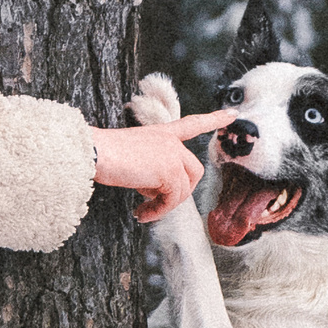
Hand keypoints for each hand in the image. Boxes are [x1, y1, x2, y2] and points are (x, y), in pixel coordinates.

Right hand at [90, 110, 234, 222]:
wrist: (95, 152)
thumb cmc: (102, 154)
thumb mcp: (132, 155)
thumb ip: (151, 166)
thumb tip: (155, 190)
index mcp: (161, 132)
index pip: (192, 123)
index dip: (213, 119)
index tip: (232, 114)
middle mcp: (170, 141)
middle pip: (194, 170)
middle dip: (181, 190)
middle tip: (156, 200)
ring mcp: (171, 154)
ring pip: (183, 189)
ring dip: (164, 205)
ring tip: (143, 209)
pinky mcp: (168, 171)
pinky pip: (172, 200)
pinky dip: (158, 211)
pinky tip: (141, 213)